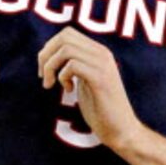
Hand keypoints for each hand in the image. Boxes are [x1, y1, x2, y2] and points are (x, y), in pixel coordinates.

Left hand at [38, 30, 141, 151]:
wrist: (122, 131)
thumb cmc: (101, 109)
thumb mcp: (84, 81)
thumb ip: (74, 65)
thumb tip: (50, 54)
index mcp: (98, 52)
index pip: (67, 33)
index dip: (49, 48)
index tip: (45, 69)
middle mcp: (102, 53)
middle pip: (64, 37)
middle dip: (46, 55)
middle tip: (43, 76)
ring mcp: (103, 65)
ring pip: (66, 49)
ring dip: (51, 66)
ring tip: (51, 84)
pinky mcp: (101, 79)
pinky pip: (73, 65)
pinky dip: (62, 76)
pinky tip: (69, 90)